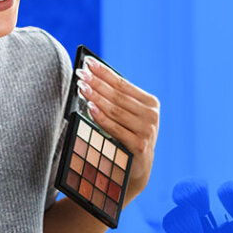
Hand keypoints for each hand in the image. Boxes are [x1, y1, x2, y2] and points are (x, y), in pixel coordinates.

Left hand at [76, 58, 159, 201]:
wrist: (136, 170)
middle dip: (97, 83)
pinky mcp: (140, 145)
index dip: (104, 72)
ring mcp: (148, 131)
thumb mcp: (125, 116)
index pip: (123, 84)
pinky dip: (101, 117)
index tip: (87, 62)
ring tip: (81, 87)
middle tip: (80, 73)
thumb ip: (115, 99)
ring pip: (116, 110)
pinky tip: (90, 107)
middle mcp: (152, 115)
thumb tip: (91, 77)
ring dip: (97, 97)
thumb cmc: (126, 138)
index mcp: (150, 103)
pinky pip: (115, 128)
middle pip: (118, 95)